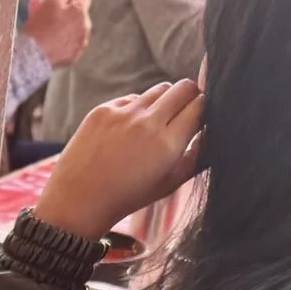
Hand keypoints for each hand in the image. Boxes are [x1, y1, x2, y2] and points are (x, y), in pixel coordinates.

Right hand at [23, 0, 92, 68]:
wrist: (34, 57)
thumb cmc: (41, 28)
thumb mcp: (51, 3)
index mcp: (81, 12)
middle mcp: (85, 27)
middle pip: (77, 14)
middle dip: (64, 12)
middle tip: (46, 13)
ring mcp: (80, 43)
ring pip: (73, 29)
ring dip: (63, 26)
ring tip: (45, 29)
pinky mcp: (72, 57)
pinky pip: (68, 44)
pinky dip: (61, 41)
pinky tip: (48, 42)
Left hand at [33, 79, 204, 240]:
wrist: (78, 201)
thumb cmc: (128, 196)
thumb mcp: (171, 183)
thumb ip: (197, 155)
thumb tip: (212, 131)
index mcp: (167, 143)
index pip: (200, 106)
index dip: (205, 110)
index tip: (201, 117)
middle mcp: (147, 123)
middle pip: (185, 87)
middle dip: (191, 96)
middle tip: (186, 111)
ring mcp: (123, 113)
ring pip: (160, 88)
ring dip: (165, 100)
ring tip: (158, 122)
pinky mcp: (102, 110)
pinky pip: (133, 98)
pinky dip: (138, 108)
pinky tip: (130, 130)